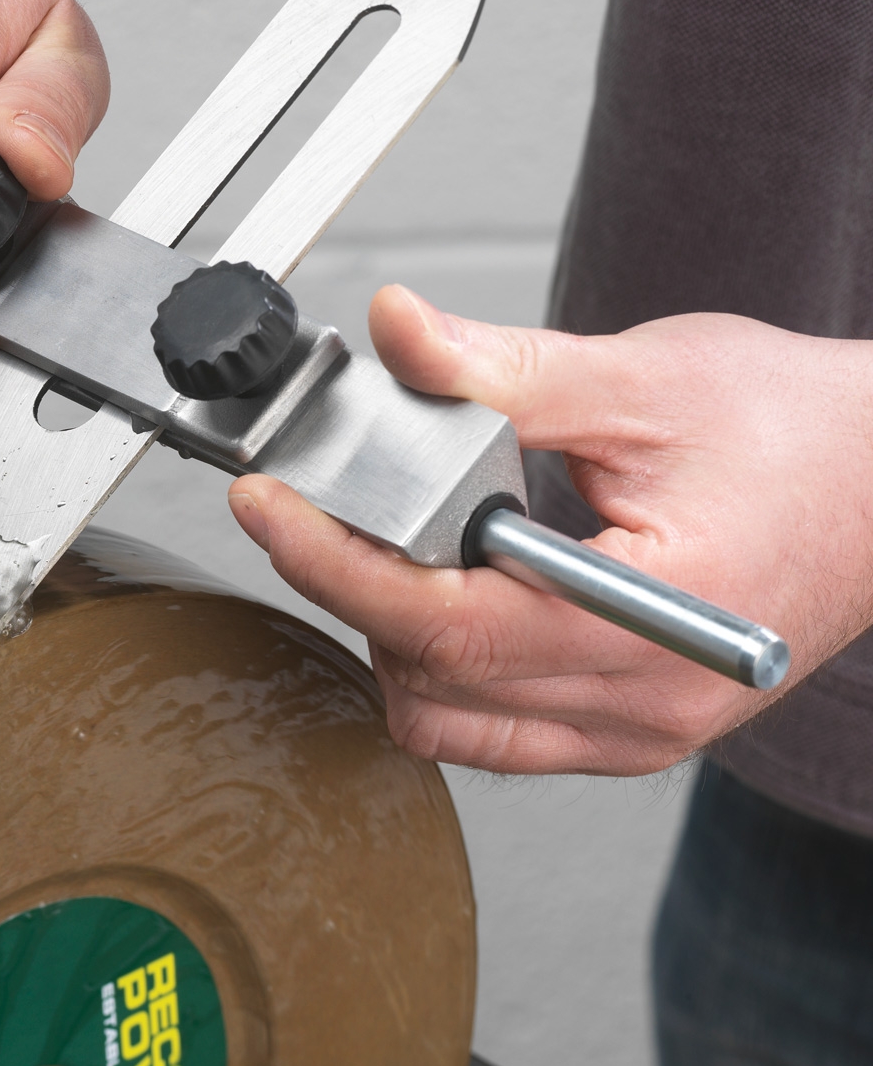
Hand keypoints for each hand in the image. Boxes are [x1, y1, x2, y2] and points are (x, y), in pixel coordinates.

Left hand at [226, 285, 872, 775]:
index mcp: (659, 617)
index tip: (265, 506)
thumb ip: (505, 370)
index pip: (445, 623)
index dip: (334, 564)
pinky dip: (445, 670)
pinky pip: (494, 732)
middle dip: (352, 588)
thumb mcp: (647, 378)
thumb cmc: (799, 429)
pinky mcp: (633, 734)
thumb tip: (397, 331)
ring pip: (447, 723)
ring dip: (394, 638)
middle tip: (328, 502)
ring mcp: (642, 731)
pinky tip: (456, 590)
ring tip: (407, 543)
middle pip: (429, 678)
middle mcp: (650, 700)